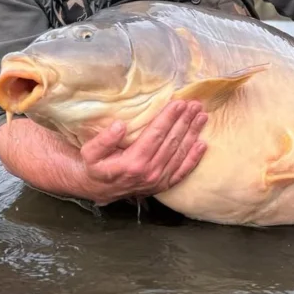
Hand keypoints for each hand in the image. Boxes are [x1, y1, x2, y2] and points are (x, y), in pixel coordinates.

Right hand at [80, 101, 207, 204]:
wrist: (97, 190)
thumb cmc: (95, 166)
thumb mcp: (90, 152)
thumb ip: (104, 140)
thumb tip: (120, 125)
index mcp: (133, 163)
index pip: (156, 135)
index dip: (169, 118)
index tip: (179, 102)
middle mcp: (150, 172)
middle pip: (172, 141)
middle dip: (185, 121)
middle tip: (195, 105)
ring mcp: (158, 180)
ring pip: (180, 154)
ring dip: (192, 134)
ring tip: (202, 117)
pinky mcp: (163, 186)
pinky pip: (182, 172)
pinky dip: (194, 158)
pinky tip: (202, 144)